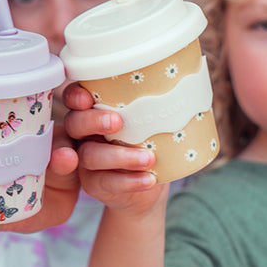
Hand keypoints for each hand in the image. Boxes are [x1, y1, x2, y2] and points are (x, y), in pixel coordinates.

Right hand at [62, 83, 164, 216]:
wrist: (148, 183)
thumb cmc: (150, 142)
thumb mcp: (153, 122)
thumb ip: (156, 106)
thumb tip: (191, 82)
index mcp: (95, 112)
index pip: (76, 97)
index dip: (75, 96)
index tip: (87, 99)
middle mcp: (84, 134)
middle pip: (75, 124)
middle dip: (93, 121)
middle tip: (117, 122)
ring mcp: (86, 160)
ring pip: (91, 156)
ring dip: (121, 156)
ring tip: (149, 158)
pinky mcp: (94, 184)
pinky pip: (106, 182)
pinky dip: (129, 181)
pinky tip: (149, 179)